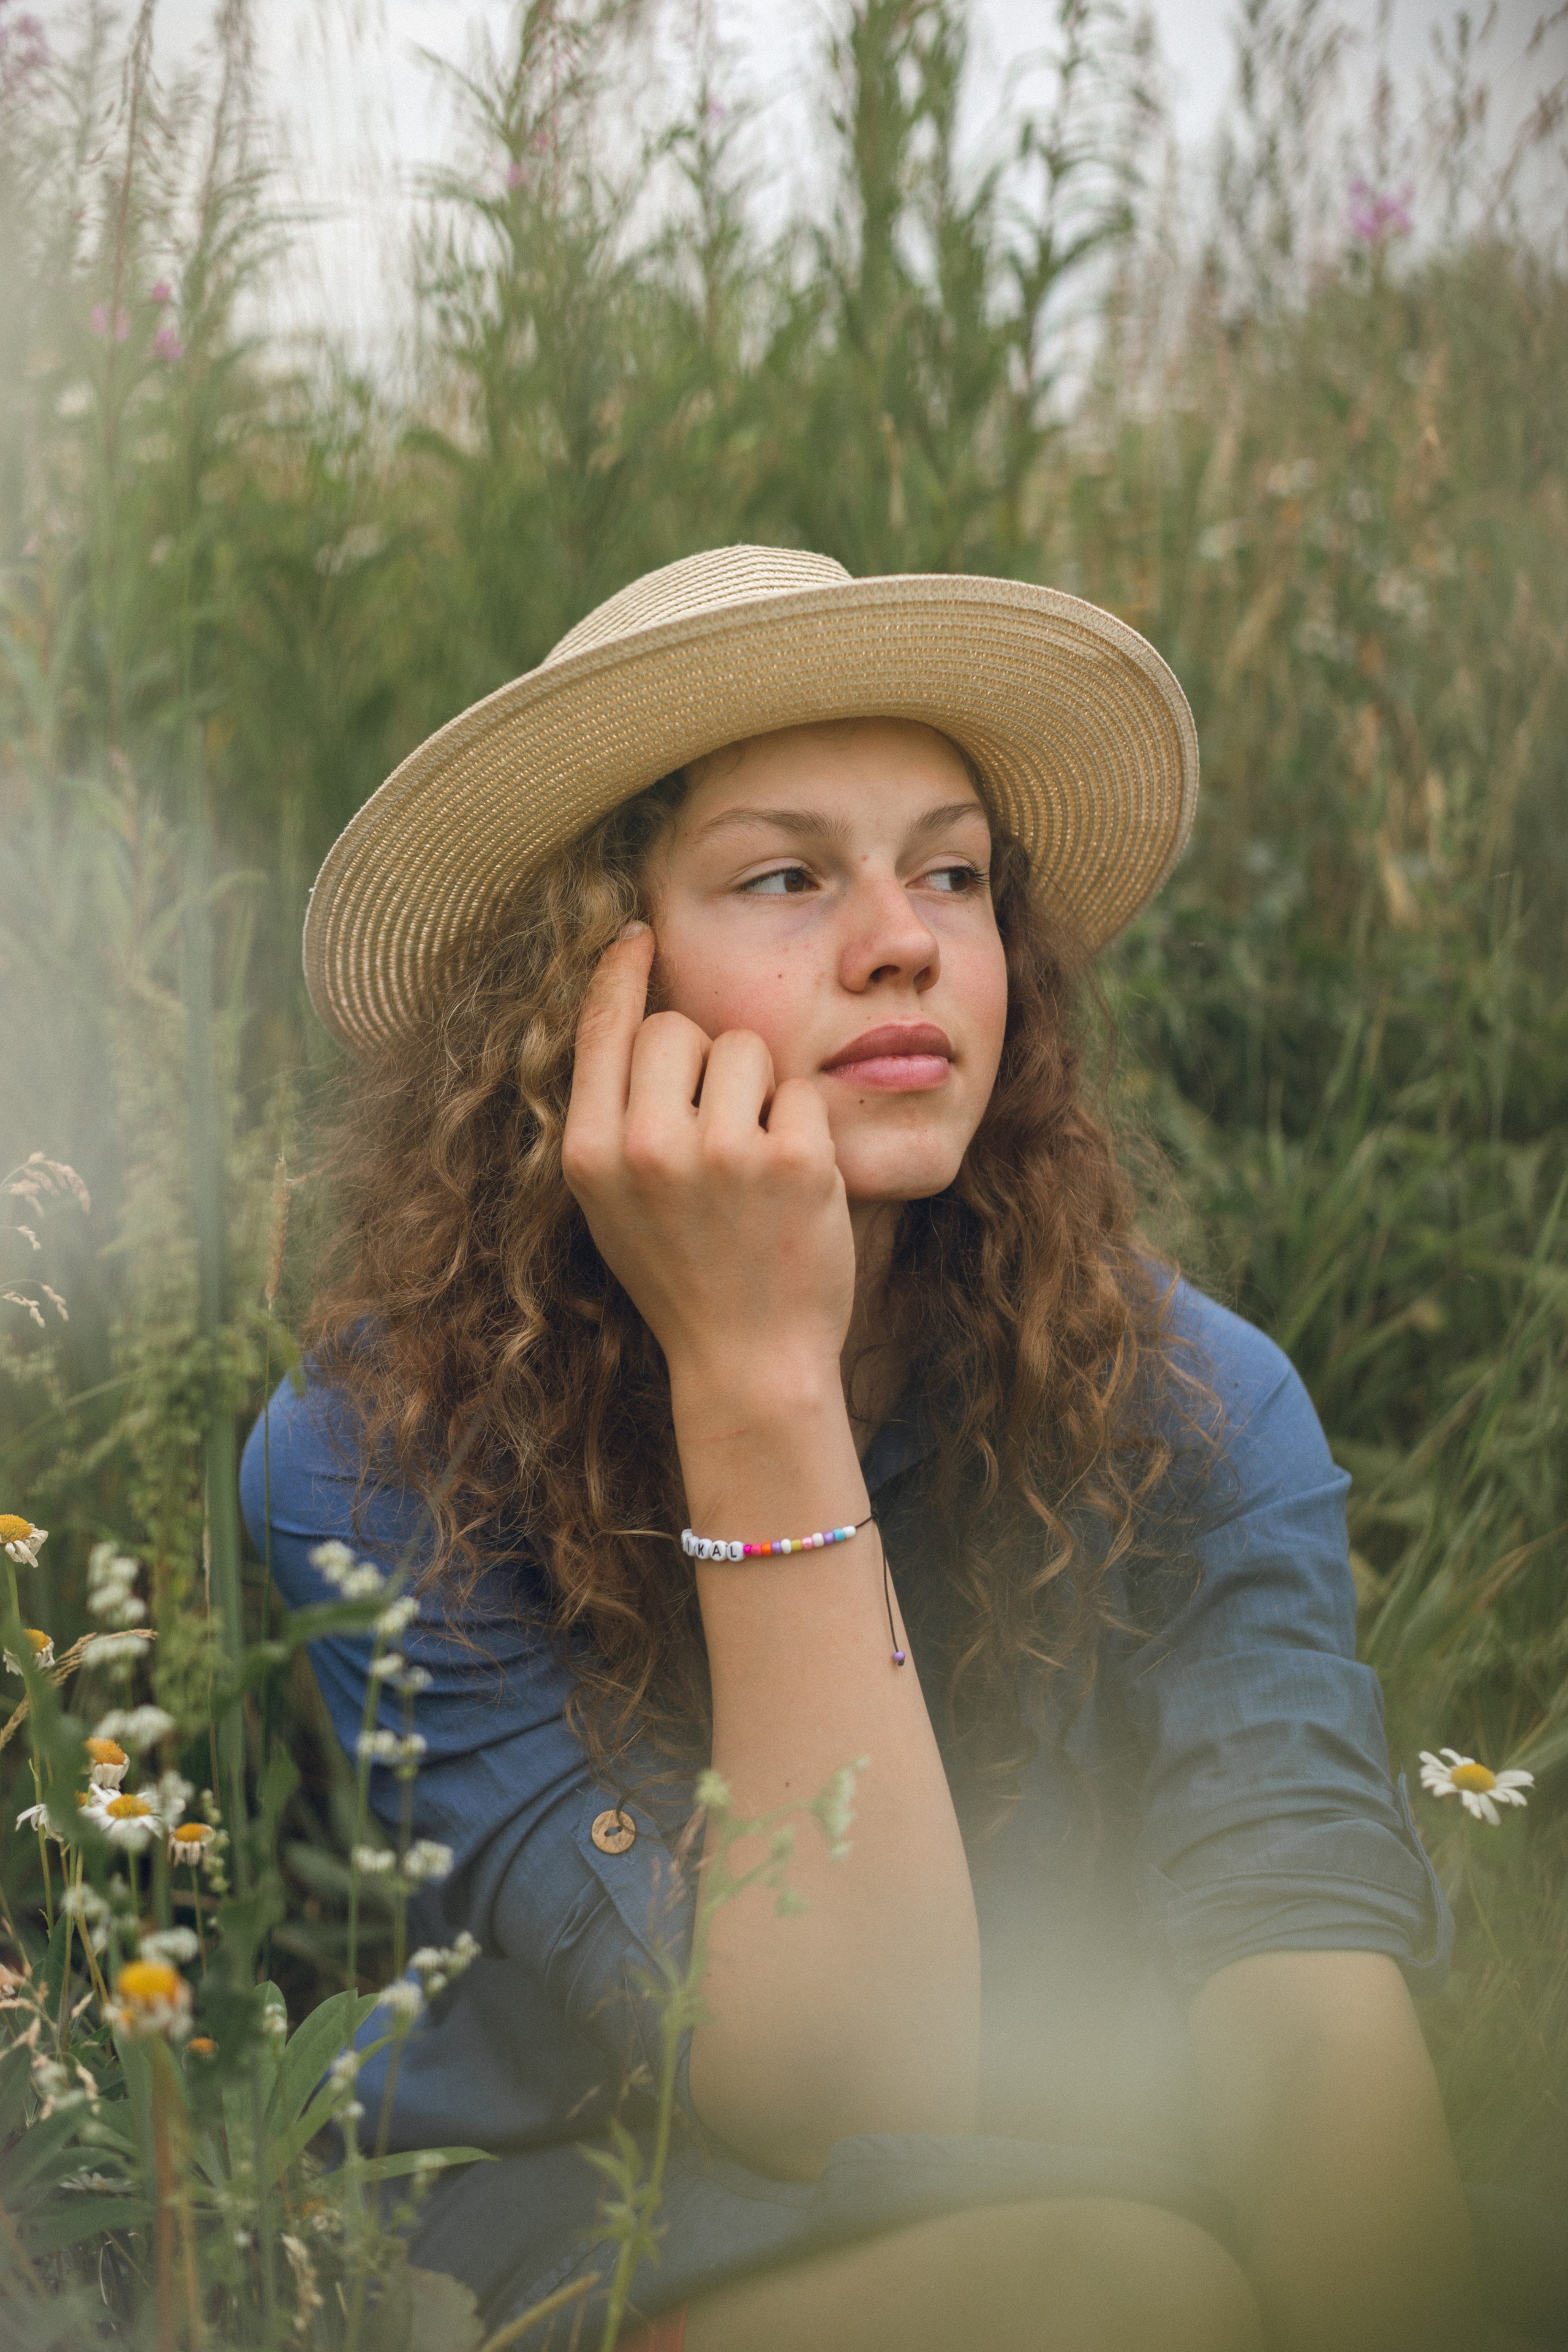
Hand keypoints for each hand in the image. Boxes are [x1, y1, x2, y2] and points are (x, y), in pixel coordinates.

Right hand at [561, 924, 856, 1397]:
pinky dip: (801, 1127)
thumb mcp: (612, 1200)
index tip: (638, 936)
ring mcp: (724, 1156)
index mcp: (590, 1155)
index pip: (603, 1029)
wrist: (748, 1360)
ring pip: (744, 1047)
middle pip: (677, 1027)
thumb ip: (611, 1109)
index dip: (621, 974)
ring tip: (750, 1161)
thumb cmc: (680, 1273)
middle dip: (700, 1059)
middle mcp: (648, 1149)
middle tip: (712, 1129)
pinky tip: (791, 1183)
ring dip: (755, 1089)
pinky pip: (800, 1089)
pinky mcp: (795, 1164)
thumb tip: (630, 993)